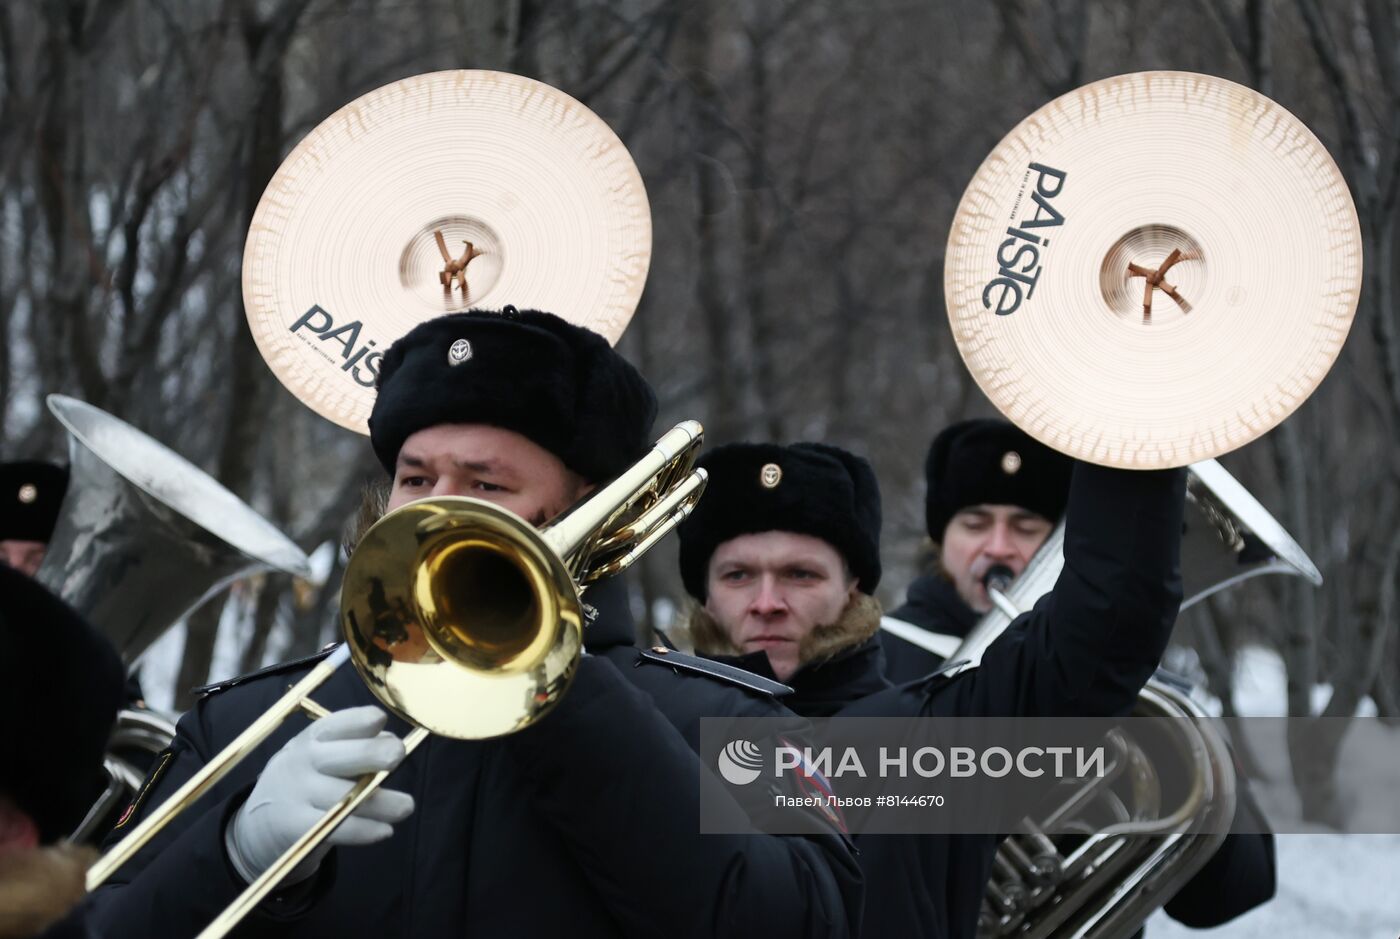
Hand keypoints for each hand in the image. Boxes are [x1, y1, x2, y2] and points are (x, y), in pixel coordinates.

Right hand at [224, 706, 413, 884]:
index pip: (335, 725)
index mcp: (313, 738)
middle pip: (339, 757)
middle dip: (371, 753)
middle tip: (398, 755)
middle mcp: (302, 762)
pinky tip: (385, 830)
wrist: (260, 824)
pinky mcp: (296, 828)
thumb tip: (390, 740)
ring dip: (382, 803)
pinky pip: (336, 828)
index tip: (380, 719)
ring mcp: (297, 795)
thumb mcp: (323, 755)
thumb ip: (355, 747)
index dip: (358, 721)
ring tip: (407, 806)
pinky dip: (364, 830)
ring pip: (345, 798)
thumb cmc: (309, 780)